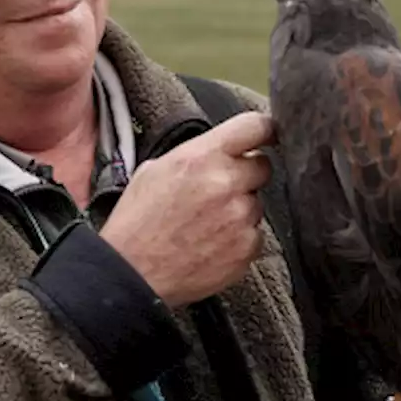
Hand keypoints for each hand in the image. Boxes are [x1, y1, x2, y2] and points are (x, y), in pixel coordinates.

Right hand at [101, 111, 274, 307]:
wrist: (131, 273)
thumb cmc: (137, 222)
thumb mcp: (154, 170)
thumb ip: (195, 155)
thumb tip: (220, 152)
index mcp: (203, 157)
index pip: (255, 126)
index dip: (265, 130)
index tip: (268, 135)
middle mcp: (227, 183)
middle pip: (263, 166)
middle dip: (246, 175)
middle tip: (220, 190)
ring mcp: (241, 217)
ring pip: (258, 203)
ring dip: (240, 209)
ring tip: (206, 224)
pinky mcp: (247, 248)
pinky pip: (255, 235)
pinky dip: (239, 239)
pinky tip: (211, 244)